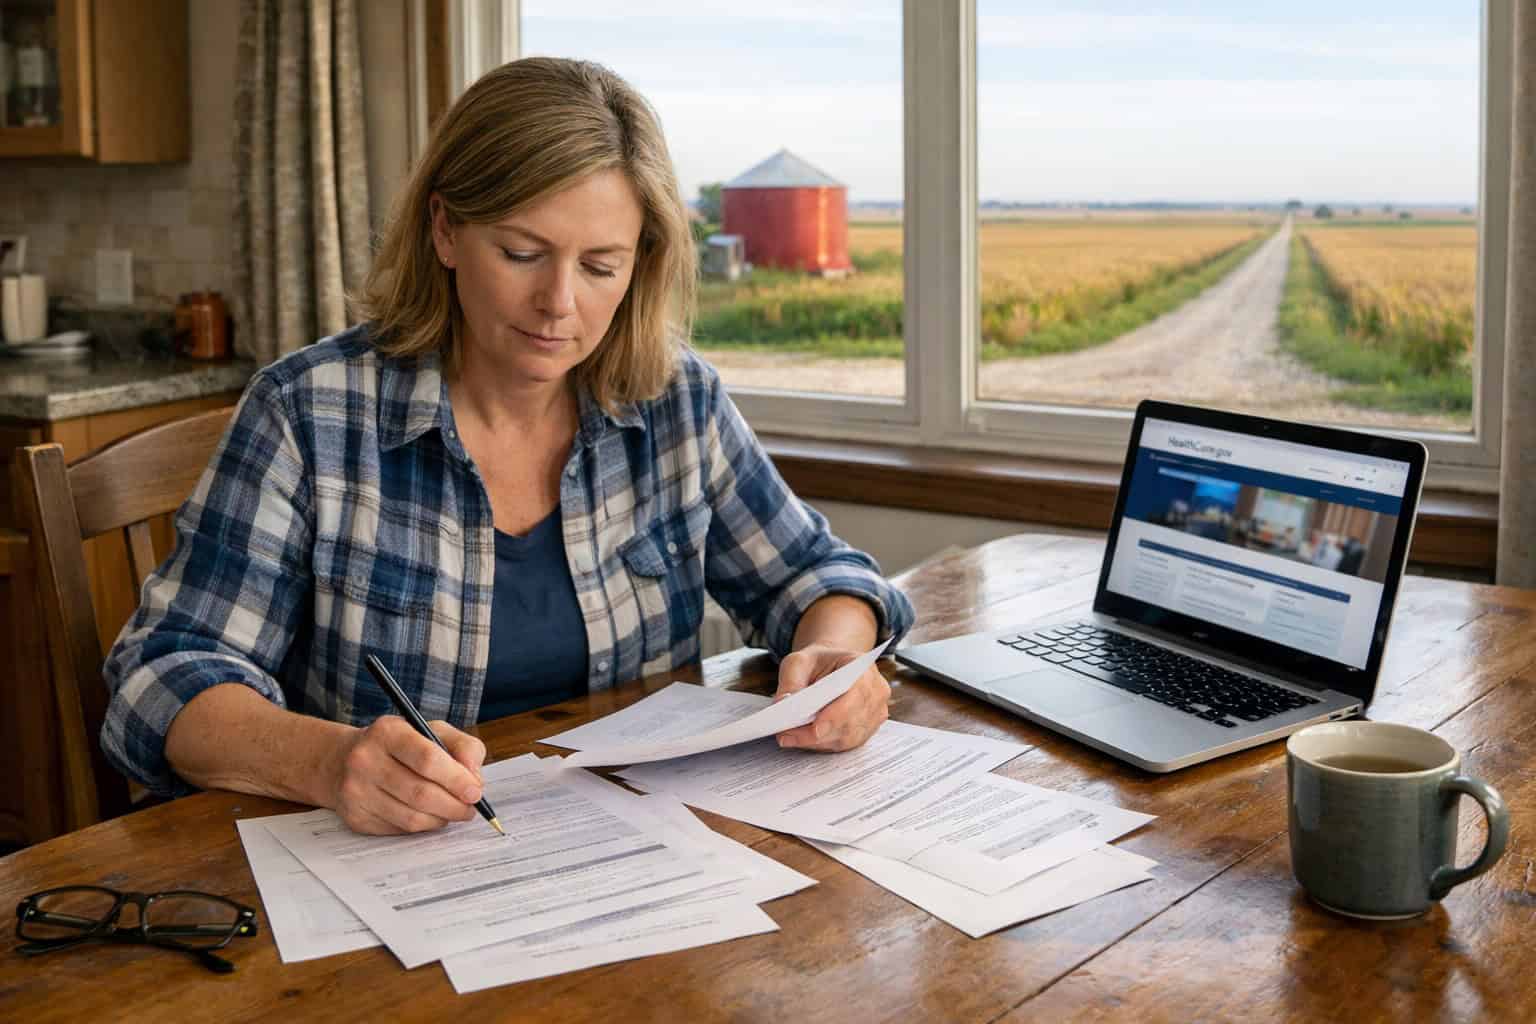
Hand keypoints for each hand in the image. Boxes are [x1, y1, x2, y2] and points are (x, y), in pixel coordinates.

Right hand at [328, 716, 486, 834]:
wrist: (344, 761)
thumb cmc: (400, 745)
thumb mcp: (433, 731)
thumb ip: (464, 748)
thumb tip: (474, 780)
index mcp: (388, 732)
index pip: (427, 759)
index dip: (456, 779)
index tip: (475, 792)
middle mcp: (365, 760)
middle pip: (421, 793)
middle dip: (454, 805)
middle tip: (470, 808)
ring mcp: (356, 791)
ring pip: (412, 818)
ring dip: (441, 819)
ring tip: (451, 811)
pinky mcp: (355, 817)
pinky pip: (399, 830)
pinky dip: (422, 826)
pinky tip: (427, 815)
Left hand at [773, 643, 890, 751]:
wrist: (832, 666)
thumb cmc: (818, 662)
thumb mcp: (798, 661)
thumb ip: (790, 680)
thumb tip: (783, 703)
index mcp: (863, 667)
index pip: (856, 694)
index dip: (837, 714)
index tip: (815, 729)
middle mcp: (876, 691)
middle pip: (851, 721)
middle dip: (817, 733)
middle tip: (787, 734)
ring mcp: (875, 713)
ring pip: (848, 737)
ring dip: (817, 742)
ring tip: (790, 737)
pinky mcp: (868, 729)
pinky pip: (846, 744)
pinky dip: (823, 745)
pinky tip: (803, 740)